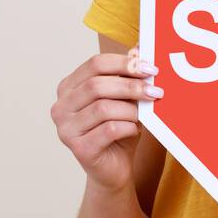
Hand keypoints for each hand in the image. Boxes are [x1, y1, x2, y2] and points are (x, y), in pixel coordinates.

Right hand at [50, 45, 162, 193]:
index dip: (125, 63)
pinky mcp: (79, 149)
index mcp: (68, 88)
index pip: (95, 64)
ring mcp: (66, 129)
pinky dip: (128, 127)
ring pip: (103, 108)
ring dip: (131, 109)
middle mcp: (61, 107)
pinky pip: (109, 130)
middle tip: (156, 90)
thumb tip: (140, 47)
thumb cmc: (118, 130)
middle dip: (131, 85)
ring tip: (145, 114)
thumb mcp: (124, 99)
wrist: (114, 170)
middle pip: (97, 85)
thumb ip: (127, 74)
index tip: (151, 68)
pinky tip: (135, 130)